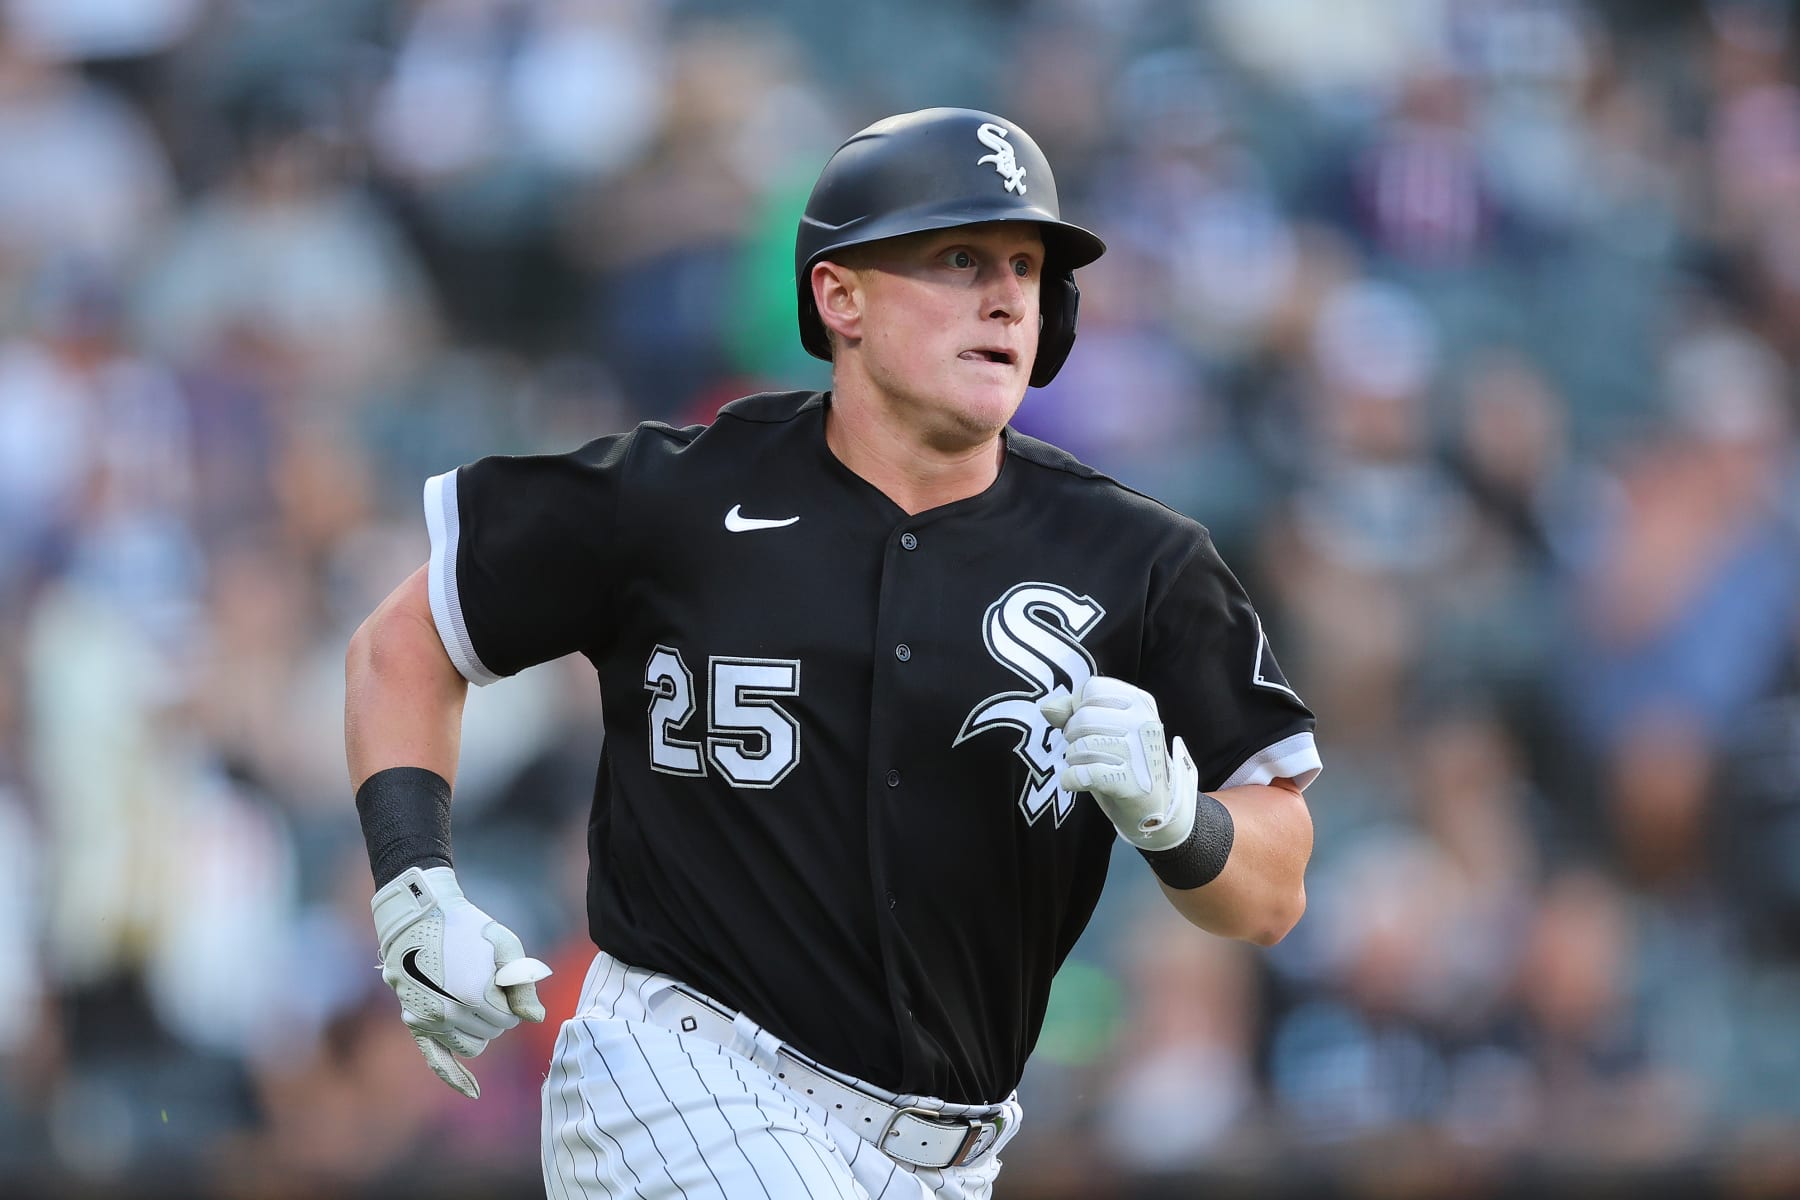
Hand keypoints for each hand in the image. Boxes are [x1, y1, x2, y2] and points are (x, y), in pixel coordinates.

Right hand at [371, 865, 552, 1098]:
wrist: (420, 915)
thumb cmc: (467, 926)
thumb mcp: (504, 944)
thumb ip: (522, 984)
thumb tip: (535, 1019)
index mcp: (473, 995)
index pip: (508, 1019)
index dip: (512, 1001)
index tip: (504, 980)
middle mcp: (448, 1014)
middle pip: (491, 1034)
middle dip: (498, 1015)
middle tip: (489, 984)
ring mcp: (428, 1021)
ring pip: (471, 1047)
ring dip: (480, 1031)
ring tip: (475, 1001)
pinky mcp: (415, 1023)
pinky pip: (436, 1060)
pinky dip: (455, 1077)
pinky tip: (474, 1092)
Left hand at [1039, 676, 1197, 851]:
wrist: (1154, 806)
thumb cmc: (1125, 760)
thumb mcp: (1105, 727)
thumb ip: (1074, 711)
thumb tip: (1047, 708)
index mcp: (1140, 701)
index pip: (1091, 689)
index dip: (1077, 708)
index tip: (1087, 726)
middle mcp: (1144, 722)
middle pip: (1083, 717)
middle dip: (1073, 736)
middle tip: (1084, 749)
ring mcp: (1140, 753)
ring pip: (1082, 746)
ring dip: (1073, 759)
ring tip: (1086, 765)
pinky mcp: (1131, 783)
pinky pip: (1083, 774)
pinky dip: (1071, 780)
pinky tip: (1077, 782)